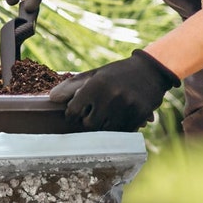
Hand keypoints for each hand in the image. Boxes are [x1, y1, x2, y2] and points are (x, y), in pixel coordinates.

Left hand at [49, 50, 179, 130]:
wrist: (151, 70)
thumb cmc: (117, 74)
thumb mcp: (94, 75)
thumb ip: (72, 86)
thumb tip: (51, 98)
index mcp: (96, 84)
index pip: (73, 110)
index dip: (73, 113)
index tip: (76, 113)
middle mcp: (110, 96)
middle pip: (89, 124)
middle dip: (88, 120)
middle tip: (94, 114)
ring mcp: (126, 107)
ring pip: (105, 131)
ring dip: (104, 126)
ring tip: (108, 115)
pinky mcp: (139, 115)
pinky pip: (122, 132)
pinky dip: (119, 129)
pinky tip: (120, 118)